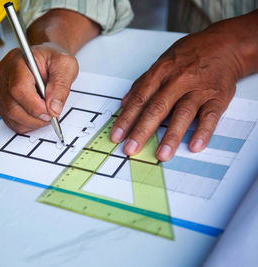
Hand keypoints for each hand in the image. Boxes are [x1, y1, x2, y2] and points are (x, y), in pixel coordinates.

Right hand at [0, 43, 77, 132]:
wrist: (44, 59)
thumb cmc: (52, 59)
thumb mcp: (65, 65)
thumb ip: (61, 85)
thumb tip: (53, 108)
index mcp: (17, 61)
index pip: (18, 89)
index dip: (35, 106)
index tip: (51, 111)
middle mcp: (3, 75)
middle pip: (12, 106)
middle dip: (35, 118)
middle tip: (51, 116)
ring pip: (10, 116)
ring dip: (31, 122)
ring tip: (45, 114)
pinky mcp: (0, 100)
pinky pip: (9, 120)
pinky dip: (25, 123)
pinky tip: (36, 116)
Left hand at [111, 25, 243, 160]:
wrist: (226, 44)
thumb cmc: (190, 54)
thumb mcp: (162, 62)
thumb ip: (142, 83)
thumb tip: (124, 102)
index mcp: (160, 72)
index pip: (140, 98)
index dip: (126, 118)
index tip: (116, 135)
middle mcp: (178, 80)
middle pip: (157, 108)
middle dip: (142, 130)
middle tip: (131, 149)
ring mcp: (199, 89)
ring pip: (183, 113)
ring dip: (172, 136)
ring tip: (162, 154)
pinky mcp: (218, 96)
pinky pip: (210, 116)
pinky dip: (203, 131)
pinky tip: (195, 146)